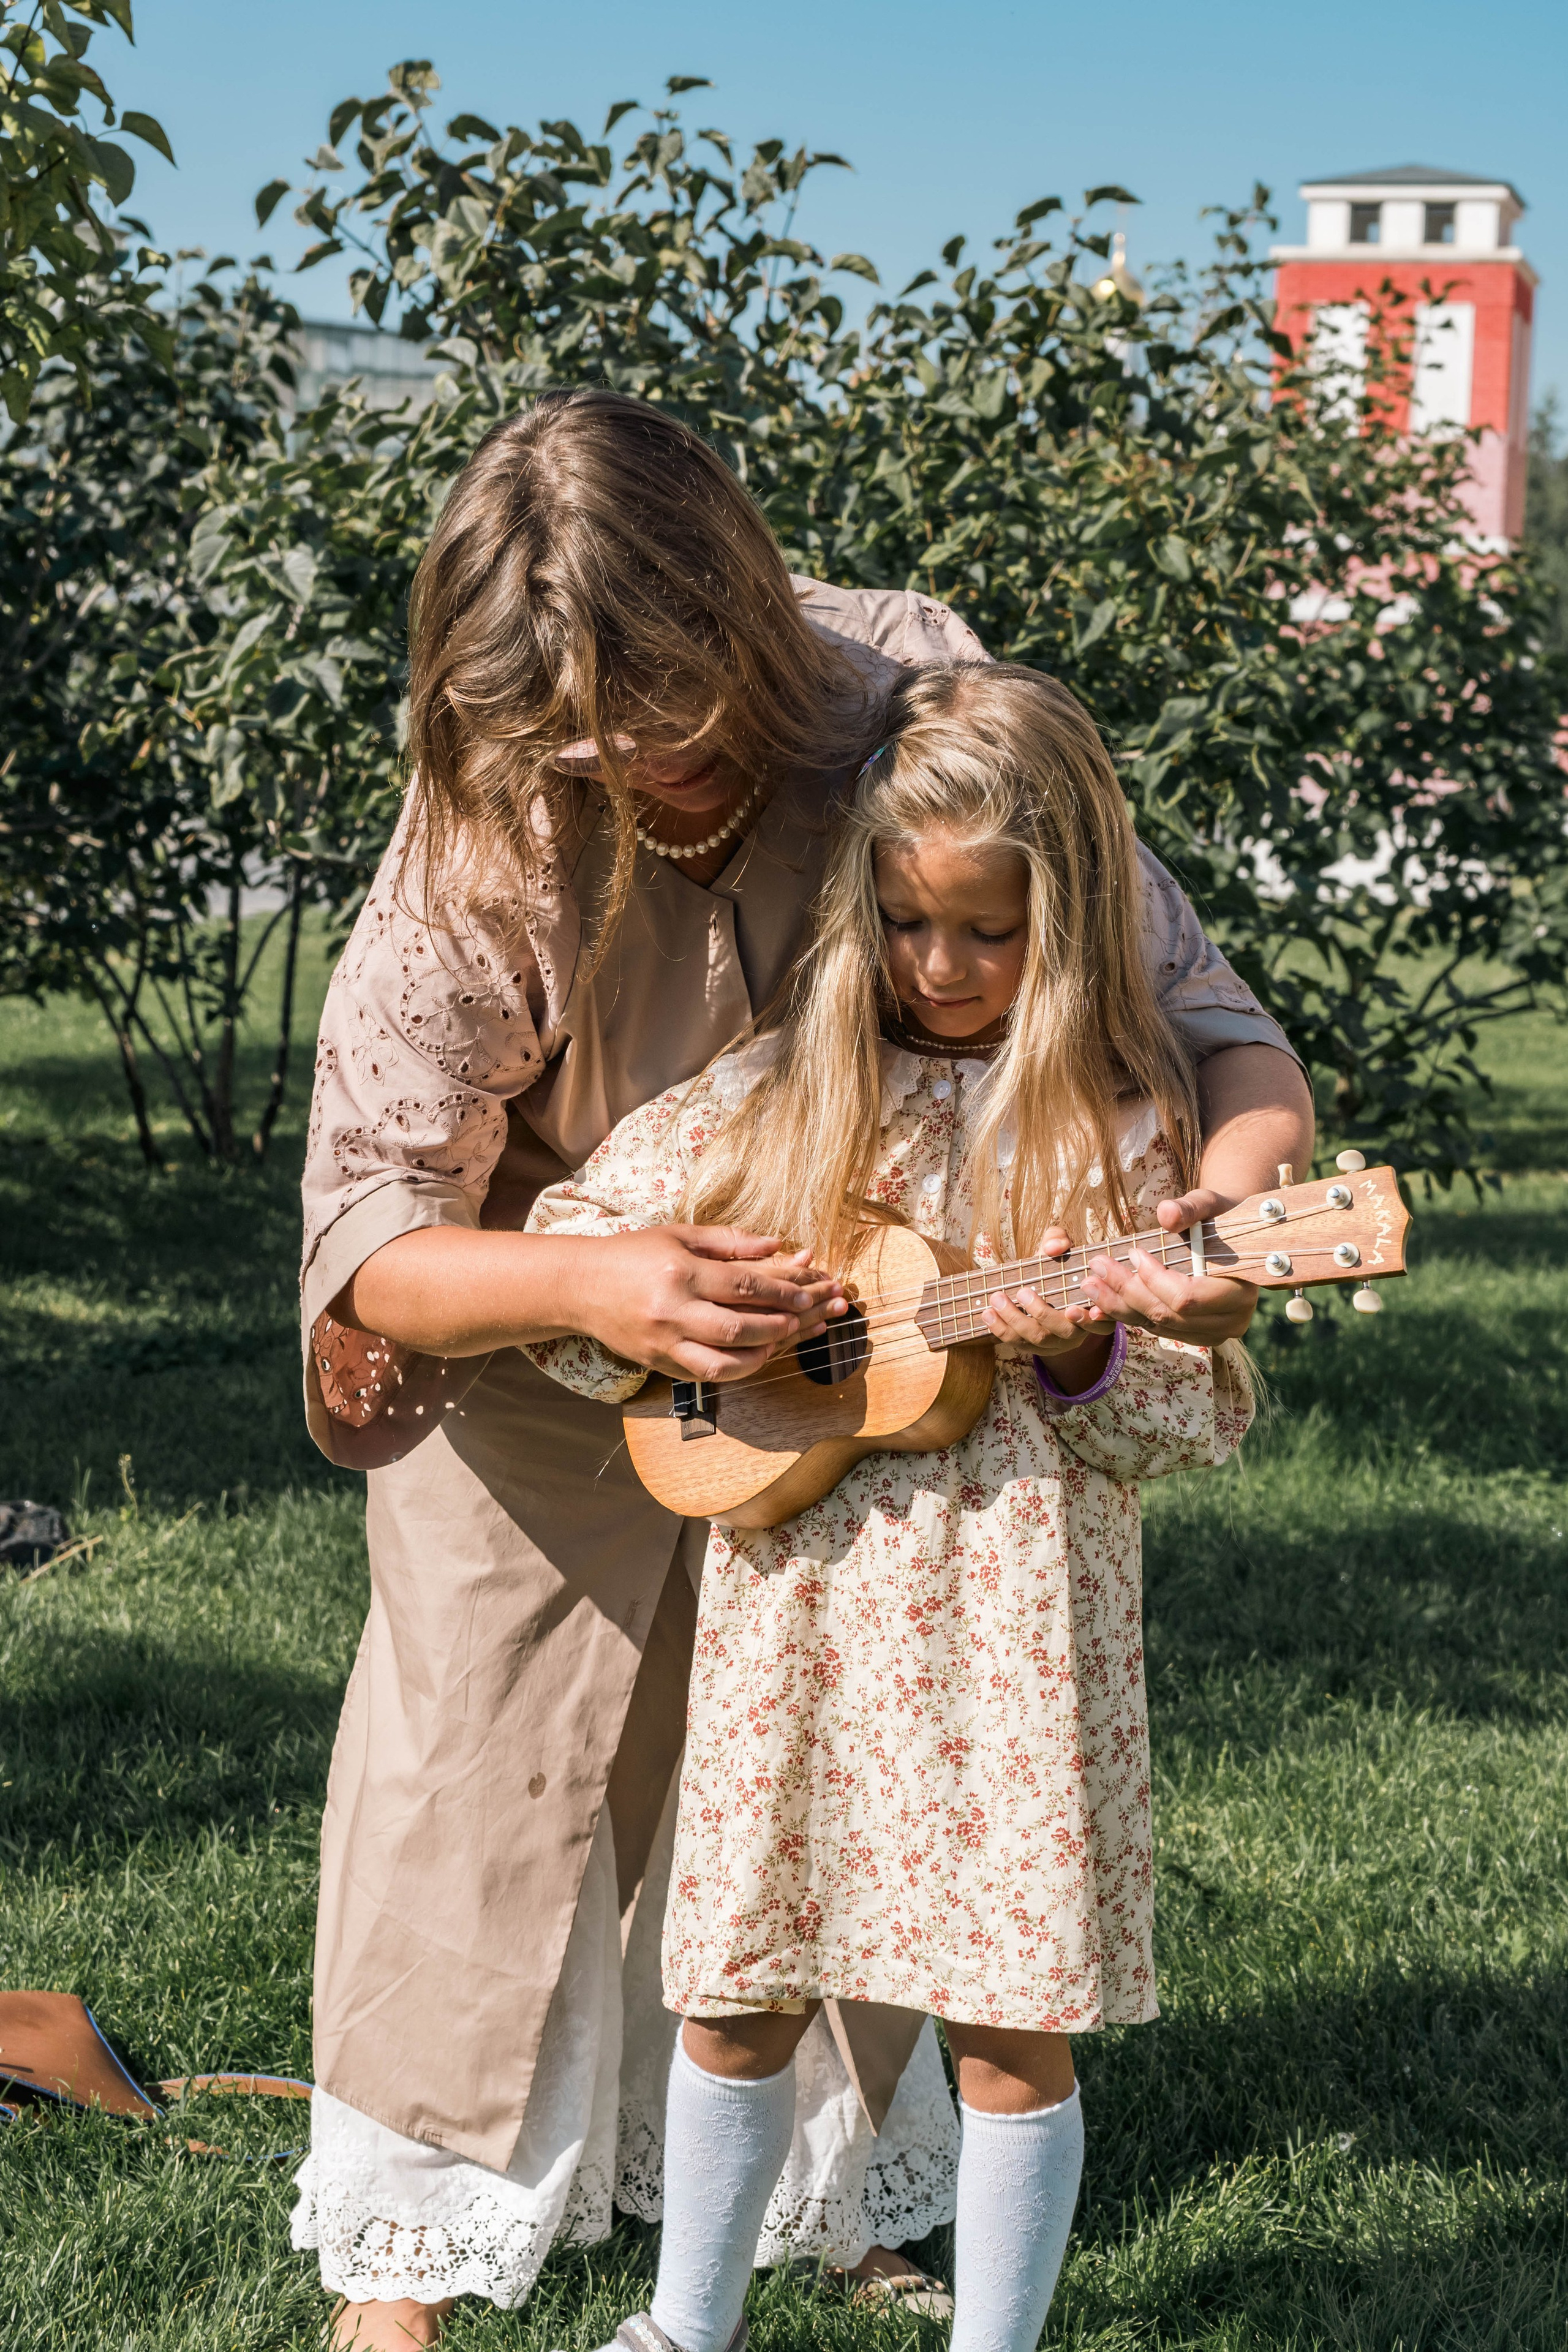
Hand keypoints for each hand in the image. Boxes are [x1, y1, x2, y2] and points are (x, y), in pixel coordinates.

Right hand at [576, 1224, 844, 1382]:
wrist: (581, 1286)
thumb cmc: (633, 1254)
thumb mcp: (680, 1235)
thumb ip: (730, 1242)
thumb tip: (776, 1245)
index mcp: (680, 1273)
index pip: (743, 1285)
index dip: (782, 1291)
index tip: (810, 1292)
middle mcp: (672, 1311)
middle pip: (738, 1328)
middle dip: (781, 1325)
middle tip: (808, 1318)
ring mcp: (663, 1343)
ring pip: (723, 1362)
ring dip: (761, 1354)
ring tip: (783, 1340)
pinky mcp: (658, 1363)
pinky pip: (704, 1375)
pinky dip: (735, 1369)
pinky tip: (756, 1357)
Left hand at [981, 1228, 1094, 1357]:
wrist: (1042, 1285)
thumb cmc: (1056, 1265)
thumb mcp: (1061, 1248)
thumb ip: (1058, 1240)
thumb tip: (1053, 1247)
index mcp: (1096, 1309)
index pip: (1101, 1322)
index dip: (1089, 1319)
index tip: (1071, 1309)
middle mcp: (1080, 1331)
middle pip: (1064, 1331)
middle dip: (1040, 1313)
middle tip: (1022, 1292)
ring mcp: (1058, 1343)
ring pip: (1039, 1340)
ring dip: (1015, 1320)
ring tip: (997, 1300)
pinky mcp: (1037, 1348)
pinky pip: (1020, 1345)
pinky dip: (1002, 1330)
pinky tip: (989, 1315)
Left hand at [1078, 1190, 1256, 1343]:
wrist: (1231, 1238)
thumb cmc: (1220, 1218)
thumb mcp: (1209, 1204)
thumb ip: (1190, 1209)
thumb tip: (1166, 1213)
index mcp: (1239, 1293)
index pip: (1186, 1297)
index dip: (1154, 1279)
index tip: (1133, 1253)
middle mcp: (1229, 1321)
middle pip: (1167, 1314)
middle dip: (1126, 1292)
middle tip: (1096, 1268)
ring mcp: (1213, 1333)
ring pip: (1158, 1326)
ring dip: (1119, 1307)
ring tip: (1091, 1285)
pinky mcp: (1195, 1335)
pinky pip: (1157, 1329)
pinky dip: (1128, 1316)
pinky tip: (1101, 1302)